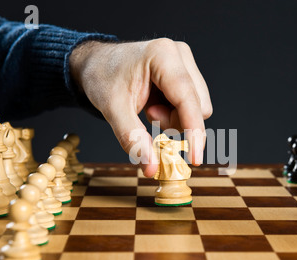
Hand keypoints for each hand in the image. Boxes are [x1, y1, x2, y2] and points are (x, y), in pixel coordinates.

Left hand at [69, 38, 212, 176]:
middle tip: (147, 114)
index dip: (194, 130)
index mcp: (163, 55)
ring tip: (149, 108)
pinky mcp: (186, 71)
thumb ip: (133, 138)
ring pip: (199, 107)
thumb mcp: (112, 109)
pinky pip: (194, 104)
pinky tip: (155, 103)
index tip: (195, 159)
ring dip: (175, 118)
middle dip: (174, 121)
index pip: (188, 98)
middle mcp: (180, 54)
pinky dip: (175, 113)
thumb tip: (152, 168)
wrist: (97, 63)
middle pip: (198, 106)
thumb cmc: (102, 78)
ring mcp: (185, 62)